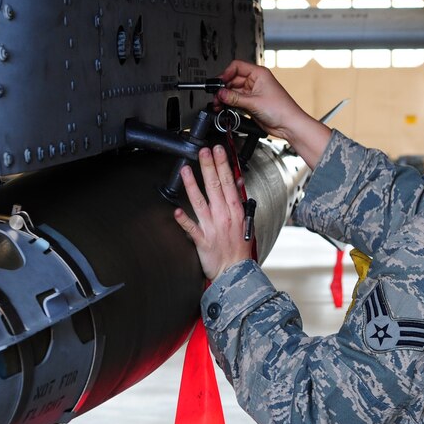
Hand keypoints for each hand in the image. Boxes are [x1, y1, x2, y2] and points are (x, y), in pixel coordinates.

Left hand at [174, 145, 251, 281]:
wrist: (235, 272)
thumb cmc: (240, 248)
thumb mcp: (246, 221)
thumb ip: (239, 201)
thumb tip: (237, 183)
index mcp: (235, 210)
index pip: (228, 182)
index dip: (222, 165)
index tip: (218, 151)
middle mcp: (224, 216)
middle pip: (215, 187)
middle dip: (209, 167)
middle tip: (203, 151)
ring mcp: (213, 227)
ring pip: (200, 202)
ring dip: (192, 185)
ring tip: (185, 170)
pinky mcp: (203, 241)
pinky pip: (192, 229)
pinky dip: (184, 221)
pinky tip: (176, 211)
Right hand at [217, 60, 331, 167]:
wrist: (289, 125)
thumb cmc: (281, 109)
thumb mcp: (254, 102)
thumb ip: (234, 98)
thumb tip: (220, 93)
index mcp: (259, 73)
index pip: (237, 66)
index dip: (226, 73)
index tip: (219, 83)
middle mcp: (255, 81)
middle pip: (232, 80)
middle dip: (223, 88)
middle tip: (216, 96)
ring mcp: (253, 93)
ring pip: (233, 91)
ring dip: (225, 97)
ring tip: (218, 104)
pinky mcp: (251, 103)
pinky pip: (236, 101)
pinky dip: (229, 104)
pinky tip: (224, 107)